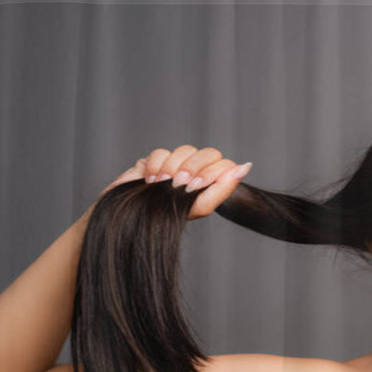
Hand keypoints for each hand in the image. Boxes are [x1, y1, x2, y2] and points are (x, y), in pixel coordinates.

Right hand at [95, 145, 251, 220]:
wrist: (125, 221)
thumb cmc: (162, 220)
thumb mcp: (196, 207)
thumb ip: (221, 188)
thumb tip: (245, 166)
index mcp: (211, 190)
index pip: (227, 165)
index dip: (215, 170)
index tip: (197, 185)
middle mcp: (196, 178)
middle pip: (210, 153)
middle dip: (195, 168)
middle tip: (180, 185)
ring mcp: (174, 168)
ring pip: (186, 150)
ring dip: (173, 168)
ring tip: (162, 185)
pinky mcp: (153, 163)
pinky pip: (162, 152)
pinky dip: (156, 166)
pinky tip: (150, 181)